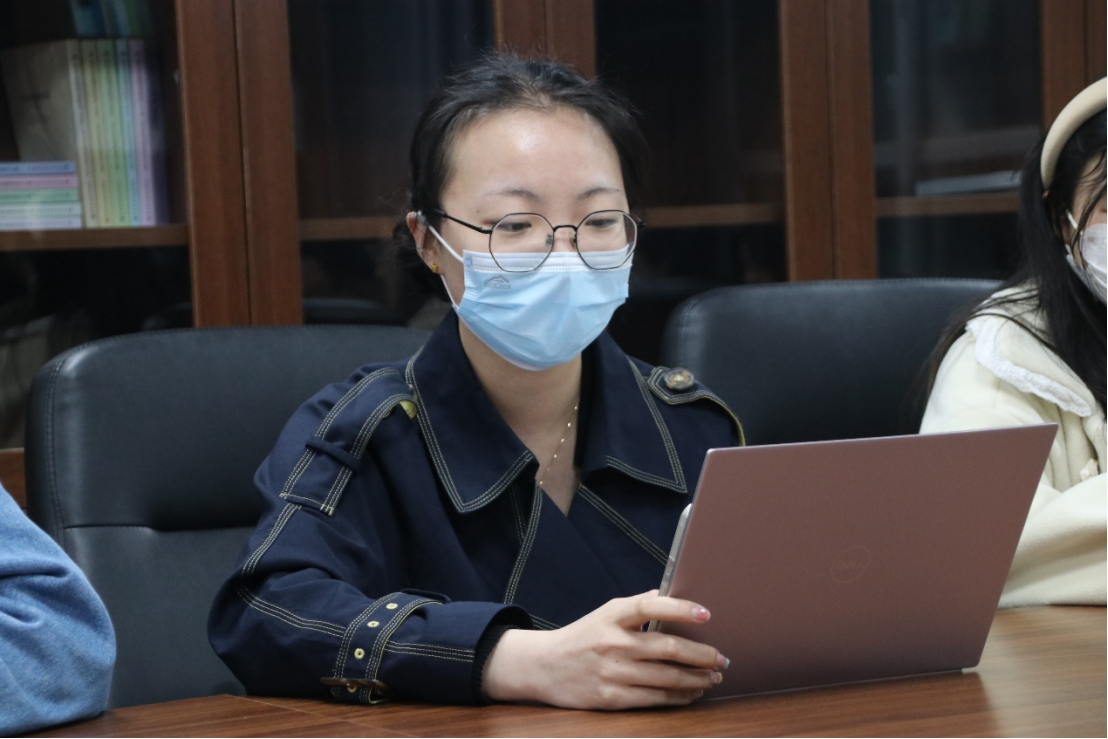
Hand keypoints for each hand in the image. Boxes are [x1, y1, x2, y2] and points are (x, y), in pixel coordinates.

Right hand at [482, 591, 728, 709]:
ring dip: (696, 678)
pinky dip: (679, 696)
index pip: (650, 607)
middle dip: (702, 654)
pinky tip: (692, 693)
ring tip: (713, 676)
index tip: (707, 613)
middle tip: (722, 657)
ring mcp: (612, 673)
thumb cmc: (582, 636)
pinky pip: (654, 699)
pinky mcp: (611, 698)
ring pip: (666, 677)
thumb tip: (668, 594)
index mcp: (612, 616)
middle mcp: (612, 643)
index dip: (680, 608)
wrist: (544, 667)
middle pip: (667, 648)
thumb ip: (636, 605)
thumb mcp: (604, 613)